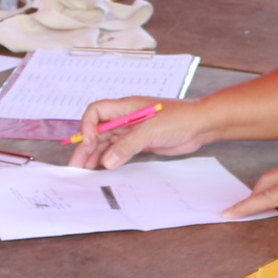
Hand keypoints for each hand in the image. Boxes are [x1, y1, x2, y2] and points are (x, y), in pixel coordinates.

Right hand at [70, 96, 213, 169]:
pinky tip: (103, 168)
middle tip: (76, 165)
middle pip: (98, 130)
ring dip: (95, 155)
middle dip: (85, 146)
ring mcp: (132, 130)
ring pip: (107, 142)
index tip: (88, 142)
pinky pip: (119, 151)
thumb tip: (106, 161)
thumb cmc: (180, 118)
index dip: (87, 126)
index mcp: (125, 107)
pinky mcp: (140, 142)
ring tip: (85, 170)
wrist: (201, 125)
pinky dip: (109, 159)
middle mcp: (125, 118)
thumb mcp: (151, 131)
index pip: (96, 112)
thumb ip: (127, 146)